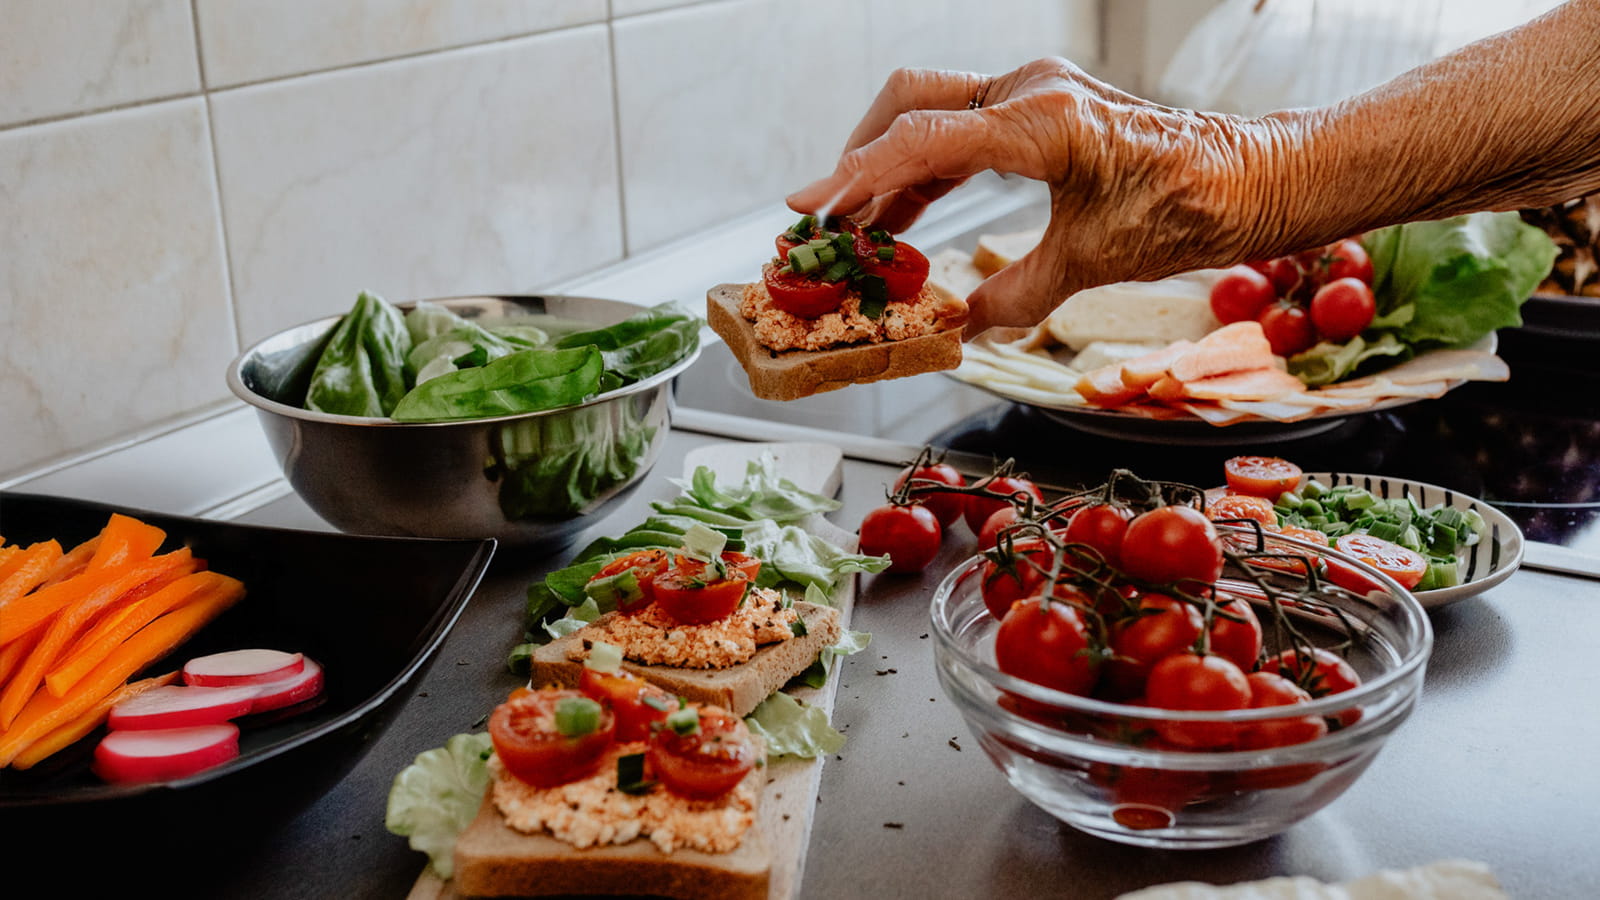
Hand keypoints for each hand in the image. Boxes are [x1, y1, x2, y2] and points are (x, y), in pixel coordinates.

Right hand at [788, 58, 1275, 335]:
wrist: (1251, 181)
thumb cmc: (1191, 207)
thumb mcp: (1092, 261)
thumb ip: (1015, 296)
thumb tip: (959, 330)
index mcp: (1041, 119)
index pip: (922, 142)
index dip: (857, 178)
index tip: (812, 208)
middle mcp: (1030, 90)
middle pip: (909, 102)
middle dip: (860, 158)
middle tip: (828, 219)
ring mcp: (1035, 94)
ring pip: (932, 114)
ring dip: (890, 169)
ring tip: (857, 229)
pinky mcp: (1042, 110)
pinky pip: (964, 130)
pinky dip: (928, 170)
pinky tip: (907, 215)